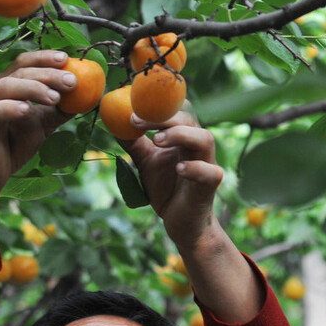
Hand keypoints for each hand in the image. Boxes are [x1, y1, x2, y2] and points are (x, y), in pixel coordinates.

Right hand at [0, 50, 74, 199]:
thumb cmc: (13, 148)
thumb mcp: (42, 125)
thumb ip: (58, 110)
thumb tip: (85, 97)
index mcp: (5, 86)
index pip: (23, 62)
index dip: (44, 57)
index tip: (67, 59)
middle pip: (19, 71)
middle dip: (47, 73)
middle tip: (71, 82)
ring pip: (5, 86)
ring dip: (33, 88)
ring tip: (55, 97)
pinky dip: (9, 108)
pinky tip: (26, 110)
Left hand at [117, 109, 222, 249]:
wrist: (180, 221)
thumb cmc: (165, 187)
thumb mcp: (145, 161)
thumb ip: (134, 143)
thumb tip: (116, 123)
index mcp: (182, 136)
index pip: (177, 110)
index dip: (156, 105)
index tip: (130, 109)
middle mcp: (196, 146)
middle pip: (189, 119)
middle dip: (163, 117)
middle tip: (136, 121)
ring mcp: (206, 164)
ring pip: (205, 139)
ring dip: (181, 135)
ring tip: (157, 140)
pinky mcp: (210, 185)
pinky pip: (210, 172)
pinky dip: (196, 168)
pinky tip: (179, 168)